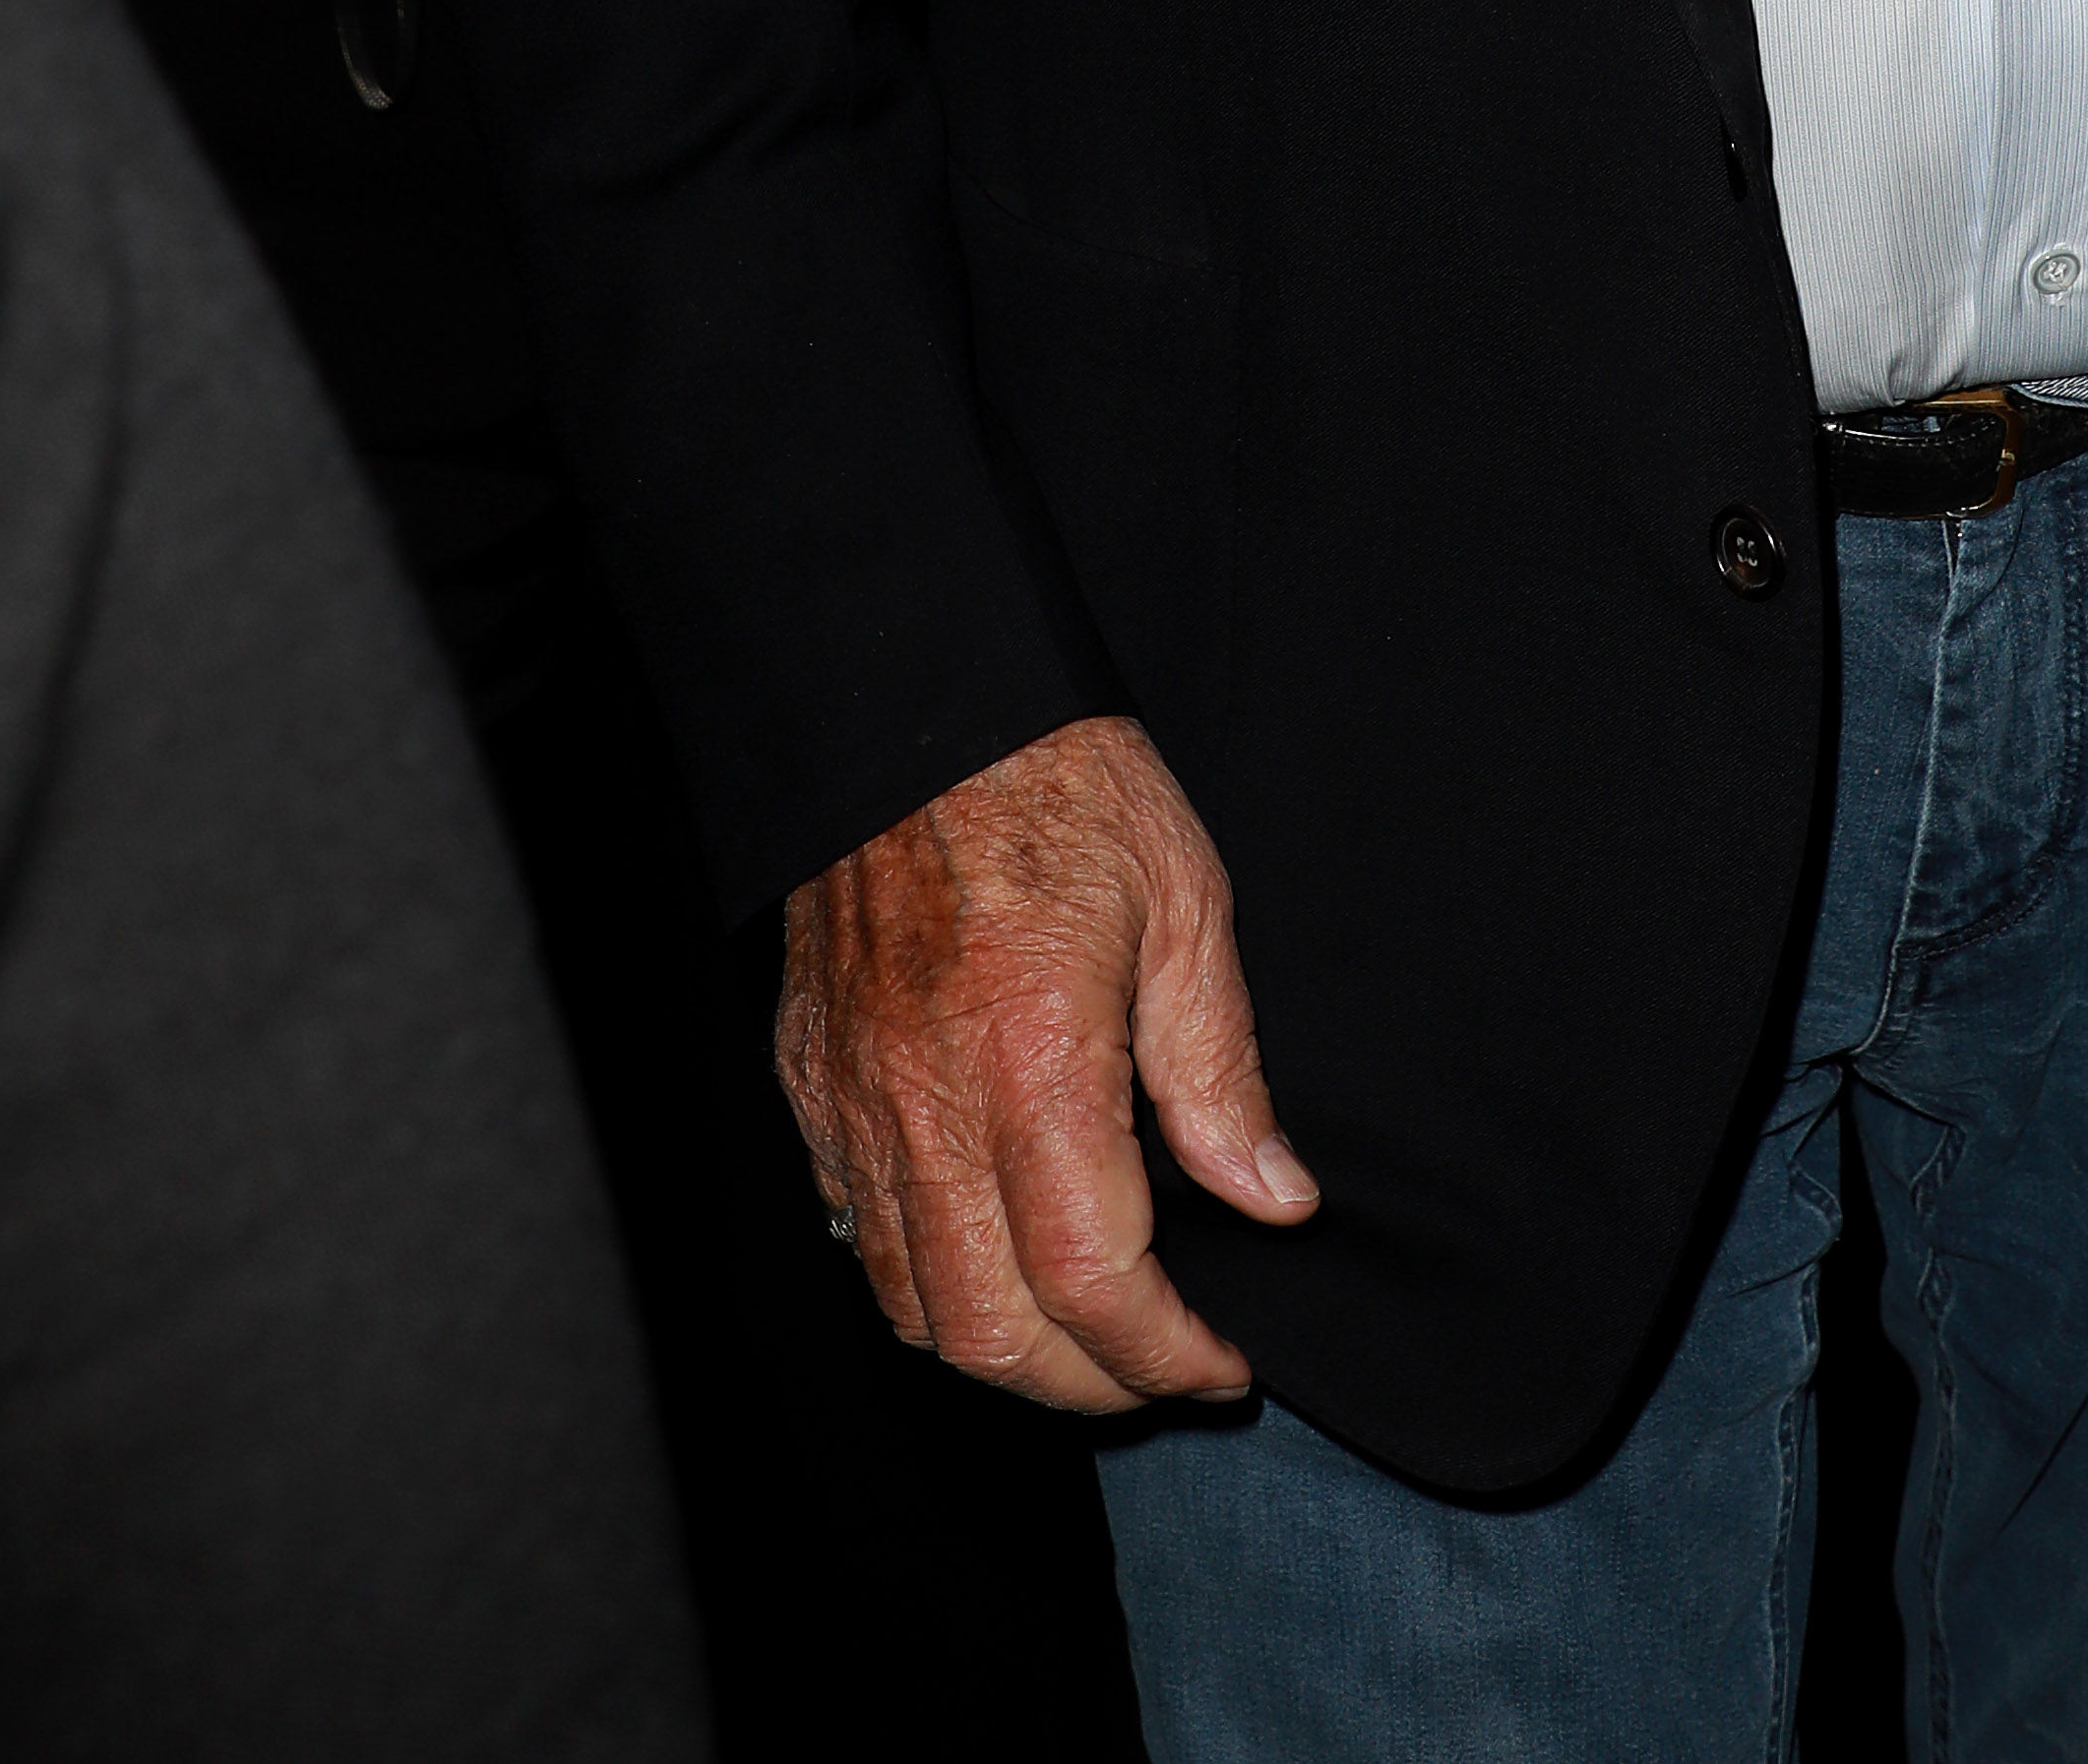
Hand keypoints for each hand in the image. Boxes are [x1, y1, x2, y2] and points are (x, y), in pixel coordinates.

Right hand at [777, 715, 1316, 1411]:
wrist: (916, 700)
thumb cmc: (1059, 782)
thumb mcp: (1185, 901)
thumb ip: (1222, 1071)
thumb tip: (1276, 1200)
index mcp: (1033, 1058)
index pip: (1094, 1282)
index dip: (1166, 1355)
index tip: (1222, 1363)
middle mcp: (927, 1103)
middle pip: (991, 1333)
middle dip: (1091, 1387)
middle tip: (1165, 1367)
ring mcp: (853, 1103)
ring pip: (911, 1306)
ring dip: (1007, 1352)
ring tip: (1088, 1334)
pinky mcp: (811, 1086)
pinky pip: (857, 1234)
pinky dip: (927, 1284)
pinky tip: (993, 1255)